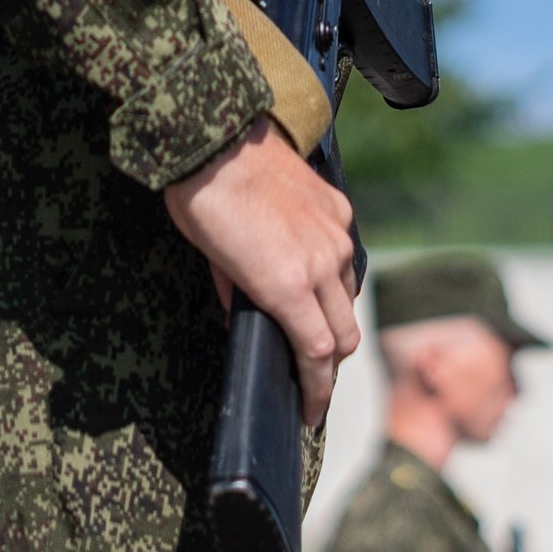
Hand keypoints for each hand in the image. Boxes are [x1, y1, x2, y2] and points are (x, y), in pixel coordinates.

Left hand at [164, 119, 358, 425]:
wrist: (219, 138)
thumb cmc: (204, 205)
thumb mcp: (213, 265)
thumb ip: (238, 300)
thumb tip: (247, 320)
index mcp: (288, 286)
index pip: (318, 356)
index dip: (316, 392)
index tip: (310, 413)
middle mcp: (321, 263)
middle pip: (345, 334)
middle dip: (330, 365)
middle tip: (310, 377)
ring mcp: (334, 233)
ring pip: (349, 294)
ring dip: (333, 317)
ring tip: (307, 322)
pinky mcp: (337, 207)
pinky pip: (345, 253)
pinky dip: (333, 273)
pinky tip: (309, 270)